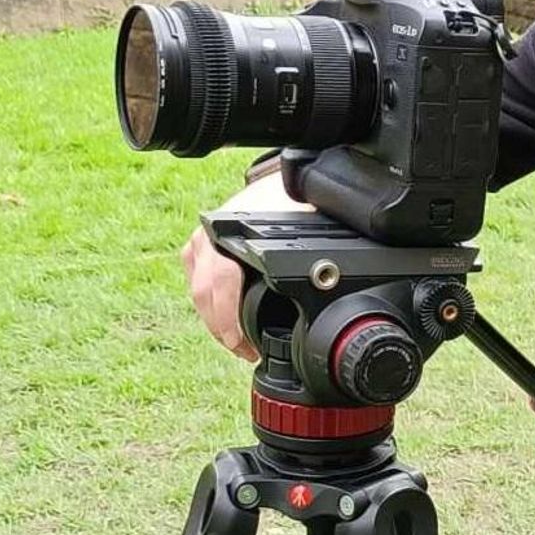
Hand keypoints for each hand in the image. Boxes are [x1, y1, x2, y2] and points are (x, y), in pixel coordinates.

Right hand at [181, 177, 312, 360]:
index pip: (221, 280)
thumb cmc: (295, 204)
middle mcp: (212, 234)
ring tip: (238, 343)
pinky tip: (225, 321)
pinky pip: (196, 280)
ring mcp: (202, 239)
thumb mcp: (307, 229)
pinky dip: (209, 304)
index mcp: (235, 230)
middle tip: (245, 351)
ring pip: (198, 289)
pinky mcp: (200, 245)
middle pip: (204, 291)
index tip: (243, 344)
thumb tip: (337, 288)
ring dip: (214, 319)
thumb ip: (317, 254)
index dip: (228, 318)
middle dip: (222, 328)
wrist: (281, 182)